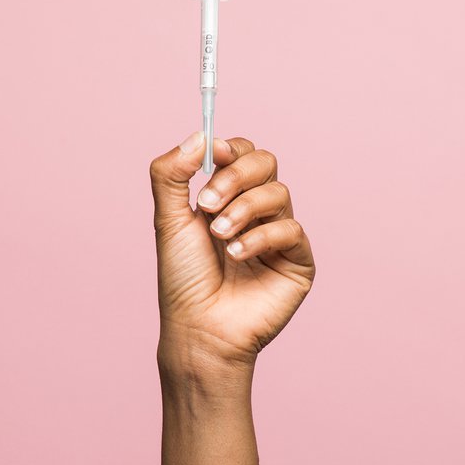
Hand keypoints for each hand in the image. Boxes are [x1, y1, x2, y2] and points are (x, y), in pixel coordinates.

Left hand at [150, 131, 315, 370]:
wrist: (197, 328)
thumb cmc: (183, 277)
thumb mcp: (167, 220)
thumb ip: (172, 174)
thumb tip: (200, 136)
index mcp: (228, 196)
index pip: (241, 153)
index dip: (230, 148)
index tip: (213, 154)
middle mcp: (256, 209)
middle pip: (266, 163)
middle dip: (236, 176)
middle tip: (207, 204)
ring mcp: (278, 233)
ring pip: (279, 192)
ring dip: (243, 210)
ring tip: (219, 237)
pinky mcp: (297, 259)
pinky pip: (291, 229)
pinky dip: (261, 237)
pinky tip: (238, 256)